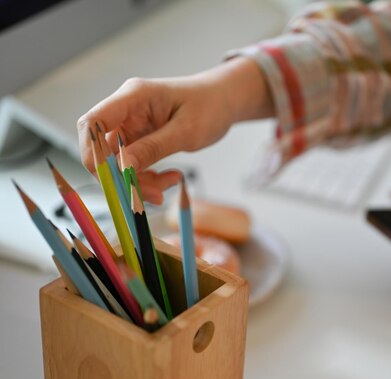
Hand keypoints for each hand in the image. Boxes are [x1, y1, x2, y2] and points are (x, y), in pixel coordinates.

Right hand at [77, 57, 272, 203]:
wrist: (223, 101)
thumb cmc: (210, 106)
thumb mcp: (186, 131)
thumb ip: (154, 148)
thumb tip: (122, 167)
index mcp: (133, 96)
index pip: (92, 123)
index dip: (93, 153)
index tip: (115, 179)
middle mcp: (126, 110)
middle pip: (101, 148)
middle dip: (122, 176)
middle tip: (152, 194)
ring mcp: (131, 125)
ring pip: (118, 162)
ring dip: (139, 181)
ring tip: (168, 184)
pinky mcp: (139, 139)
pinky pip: (132, 165)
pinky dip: (147, 178)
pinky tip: (169, 178)